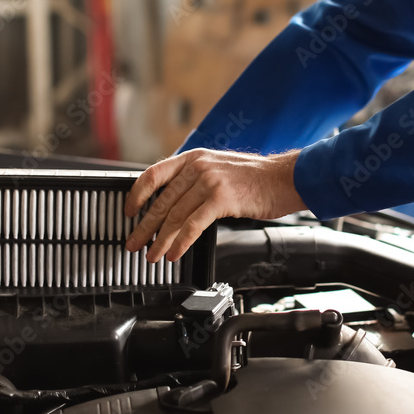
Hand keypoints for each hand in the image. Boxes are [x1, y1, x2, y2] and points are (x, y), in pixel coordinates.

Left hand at [124, 148, 306, 261]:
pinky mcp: (221, 198)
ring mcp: (209, 181)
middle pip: (161, 201)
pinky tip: (175, 254)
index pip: (153, 175)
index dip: (136, 195)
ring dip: (160, 240)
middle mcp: (198, 167)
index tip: (128, 212)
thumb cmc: (256, 178)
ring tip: (152, 256)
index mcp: (193, 158)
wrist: (285, 178)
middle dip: (143, 227)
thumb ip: (196, 180)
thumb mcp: (219, 169)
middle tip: (133, 244)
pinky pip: (193, 225)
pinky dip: (180, 243)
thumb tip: (174, 204)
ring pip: (174, 216)